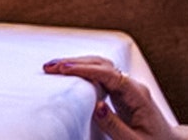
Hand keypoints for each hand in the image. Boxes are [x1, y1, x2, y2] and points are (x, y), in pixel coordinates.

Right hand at [43, 56, 185, 139]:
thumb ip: (115, 126)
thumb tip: (96, 105)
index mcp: (138, 96)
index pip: (109, 75)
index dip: (86, 70)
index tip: (64, 70)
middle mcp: (132, 86)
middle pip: (102, 64)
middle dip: (74, 62)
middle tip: (49, 67)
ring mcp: (127, 87)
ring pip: (100, 66)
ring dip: (77, 63)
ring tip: (53, 67)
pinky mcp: (120, 91)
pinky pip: (100, 75)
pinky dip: (82, 70)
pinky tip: (67, 72)